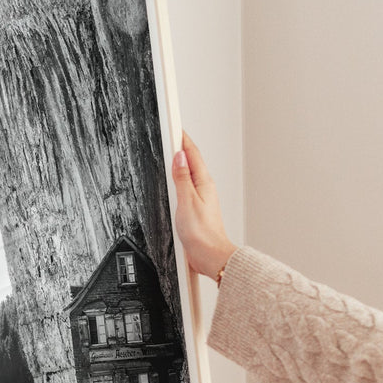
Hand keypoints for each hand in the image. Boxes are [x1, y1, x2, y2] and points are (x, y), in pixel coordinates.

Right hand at [172, 132, 237, 278]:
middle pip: (191, 162)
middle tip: (172, 134)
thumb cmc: (202, 234)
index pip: (192, 154)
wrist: (210, 256)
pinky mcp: (196, 209)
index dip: (183, 139)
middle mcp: (204, 188)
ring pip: (189, 174)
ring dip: (181, 163)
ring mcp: (201, 198)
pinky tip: (175, 182)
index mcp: (203, 183)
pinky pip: (187, 187)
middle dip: (181, 147)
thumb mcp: (187, 202)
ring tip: (173, 152)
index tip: (175, 126)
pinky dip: (180, 179)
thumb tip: (179, 158)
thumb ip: (182, 179)